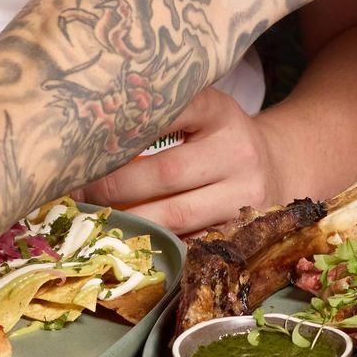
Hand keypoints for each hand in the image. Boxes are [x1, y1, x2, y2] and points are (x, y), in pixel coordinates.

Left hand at [78, 85, 281, 234]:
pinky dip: (156, 245)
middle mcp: (237, 151)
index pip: (174, 110)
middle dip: (114, 186)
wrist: (277, 168)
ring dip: (129, 220)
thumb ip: (159, 116)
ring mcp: (244, 196)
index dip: (129, 127)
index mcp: (220, 112)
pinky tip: (129, 242)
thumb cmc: (218, 139)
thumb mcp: (200, 114)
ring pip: (176, 215)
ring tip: (95, 218)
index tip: (89, 139)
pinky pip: (190, 244)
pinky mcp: (240, 233)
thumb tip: (86, 142)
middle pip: (165, 172)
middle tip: (79, 190)